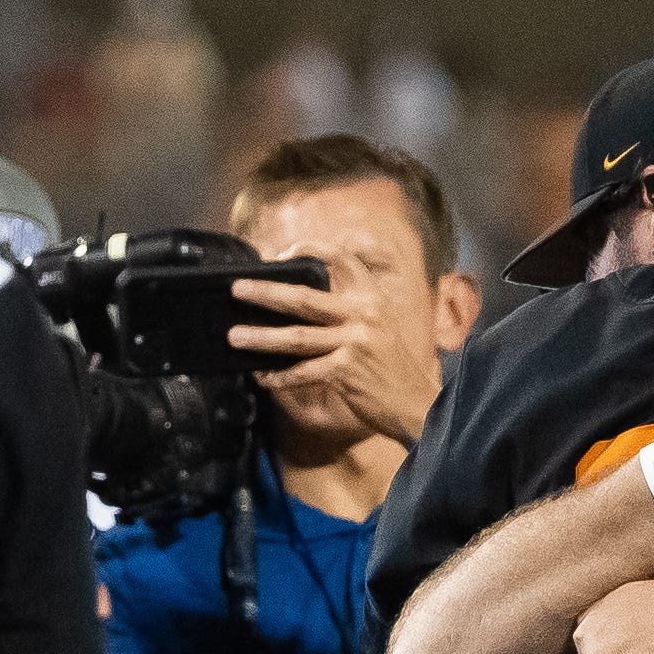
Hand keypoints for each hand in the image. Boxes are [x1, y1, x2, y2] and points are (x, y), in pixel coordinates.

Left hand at [228, 264, 434, 446]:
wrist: (418, 405)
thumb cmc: (394, 368)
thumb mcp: (382, 327)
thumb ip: (351, 311)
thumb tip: (301, 302)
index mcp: (372, 299)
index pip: (341, 259)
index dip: (310, 249)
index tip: (281, 253)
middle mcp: (364, 316)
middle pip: (303, 298)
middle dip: (265, 292)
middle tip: (237, 289)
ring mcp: (354, 343)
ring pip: (295, 337)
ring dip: (261, 337)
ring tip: (235, 336)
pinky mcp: (345, 371)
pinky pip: (302, 372)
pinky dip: (280, 377)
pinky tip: (263, 376)